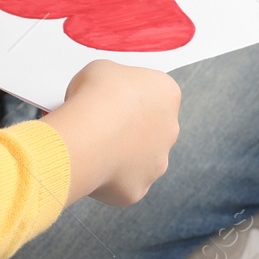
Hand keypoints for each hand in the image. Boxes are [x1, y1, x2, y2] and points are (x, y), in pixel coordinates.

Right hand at [40, 60, 181, 205]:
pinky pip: (123, 182)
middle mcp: (170, 129)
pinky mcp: (139, 188)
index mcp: (167, 93)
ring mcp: (158, 162)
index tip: (109, 98)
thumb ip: (113, 81)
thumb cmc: (95, 96)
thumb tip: (105, 93)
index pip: (154, 93)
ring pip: (140, 159)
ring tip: (92, 148)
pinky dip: (107, 178)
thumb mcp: (101, 70)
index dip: (129, 96)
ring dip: (121, 155)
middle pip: (150, 128)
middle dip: (129, 128)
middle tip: (100, 125)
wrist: (87, 135)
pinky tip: (90, 166)